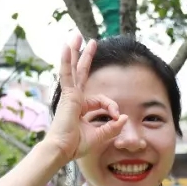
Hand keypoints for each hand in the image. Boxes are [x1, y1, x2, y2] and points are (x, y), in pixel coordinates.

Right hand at [43, 34, 128, 162]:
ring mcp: (70, 95)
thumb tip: (124, 117)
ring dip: (75, 52)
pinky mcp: (67, 95)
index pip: (102, 100)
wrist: (62, 150)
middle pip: (82, 73)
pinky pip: (67, 74)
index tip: (117, 117)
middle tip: (91, 42)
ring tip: (76, 35)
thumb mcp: (100, 135)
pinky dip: (66, 60)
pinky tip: (66, 46)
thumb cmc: (76, 145)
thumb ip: (113, 127)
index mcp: (82, 107)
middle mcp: (75, 98)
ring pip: (73, 69)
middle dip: (86, 57)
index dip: (112, 107)